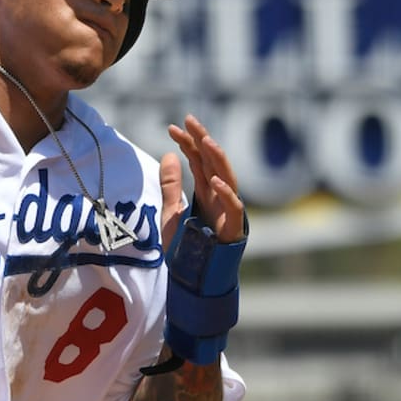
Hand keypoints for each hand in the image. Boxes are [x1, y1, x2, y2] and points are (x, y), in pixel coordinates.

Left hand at [164, 114, 244, 243]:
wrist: (194, 280)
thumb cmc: (186, 248)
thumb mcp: (171, 212)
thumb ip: (171, 186)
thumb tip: (167, 155)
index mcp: (206, 191)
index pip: (198, 160)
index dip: (188, 142)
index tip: (172, 127)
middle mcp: (219, 197)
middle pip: (212, 163)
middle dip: (202, 141)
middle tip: (190, 120)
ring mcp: (228, 211)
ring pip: (227, 178)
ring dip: (217, 160)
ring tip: (206, 141)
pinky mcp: (233, 229)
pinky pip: (233, 208)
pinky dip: (226, 194)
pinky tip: (215, 180)